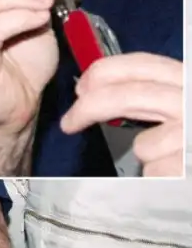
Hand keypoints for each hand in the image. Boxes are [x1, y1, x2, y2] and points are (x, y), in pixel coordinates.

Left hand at [61, 52, 183, 176]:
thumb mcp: (181, 107)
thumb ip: (154, 97)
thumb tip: (97, 91)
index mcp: (191, 82)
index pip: (144, 65)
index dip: (105, 72)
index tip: (81, 88)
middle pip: (130, 97)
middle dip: (89, 108)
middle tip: (69, 123)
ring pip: (145, 145)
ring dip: (150, 159)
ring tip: (174, 164)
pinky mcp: (189, 168)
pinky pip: (157, 176)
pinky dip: (162, 182)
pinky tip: (181, 181)